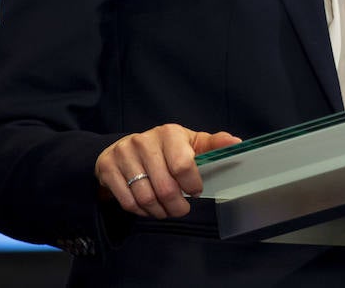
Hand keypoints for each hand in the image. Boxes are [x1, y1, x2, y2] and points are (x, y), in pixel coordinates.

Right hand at [95, 124, 241, 218]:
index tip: (195, 191)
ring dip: (159, 211)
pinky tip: (149, 209)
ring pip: (145, 197)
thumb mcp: (190, 142)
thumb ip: (213, 144)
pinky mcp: (107, 168)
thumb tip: (237, 143)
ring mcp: (123, 154)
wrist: (124, 148)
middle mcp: (144, 141)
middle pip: (164, 186)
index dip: (191, 184)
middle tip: (181, 210)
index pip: (183, 165)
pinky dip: (142, 211)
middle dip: (176, 205)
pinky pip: (128, 201)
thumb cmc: (166, 148)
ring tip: (166, 211)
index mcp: (169, 133)